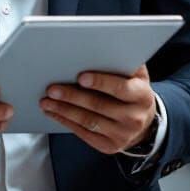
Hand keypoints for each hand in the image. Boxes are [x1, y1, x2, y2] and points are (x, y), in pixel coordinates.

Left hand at [40, 63, 157, 154]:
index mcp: (142, 96)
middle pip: (99, 106)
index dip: (100, 82)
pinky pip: (83, 133)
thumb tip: (103, 44)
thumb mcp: (136, 76)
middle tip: (52, 89)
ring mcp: (122, 135)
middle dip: (73, 96)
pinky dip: (65, 121)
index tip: (80, 77)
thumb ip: (124, 61)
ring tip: (46, 101)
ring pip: (88, 121)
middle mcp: (134, 118)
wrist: (143, 123)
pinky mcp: (109, 146)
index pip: (121, 88)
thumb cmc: (133, 91)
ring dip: (64, 110)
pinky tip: (53, 112)